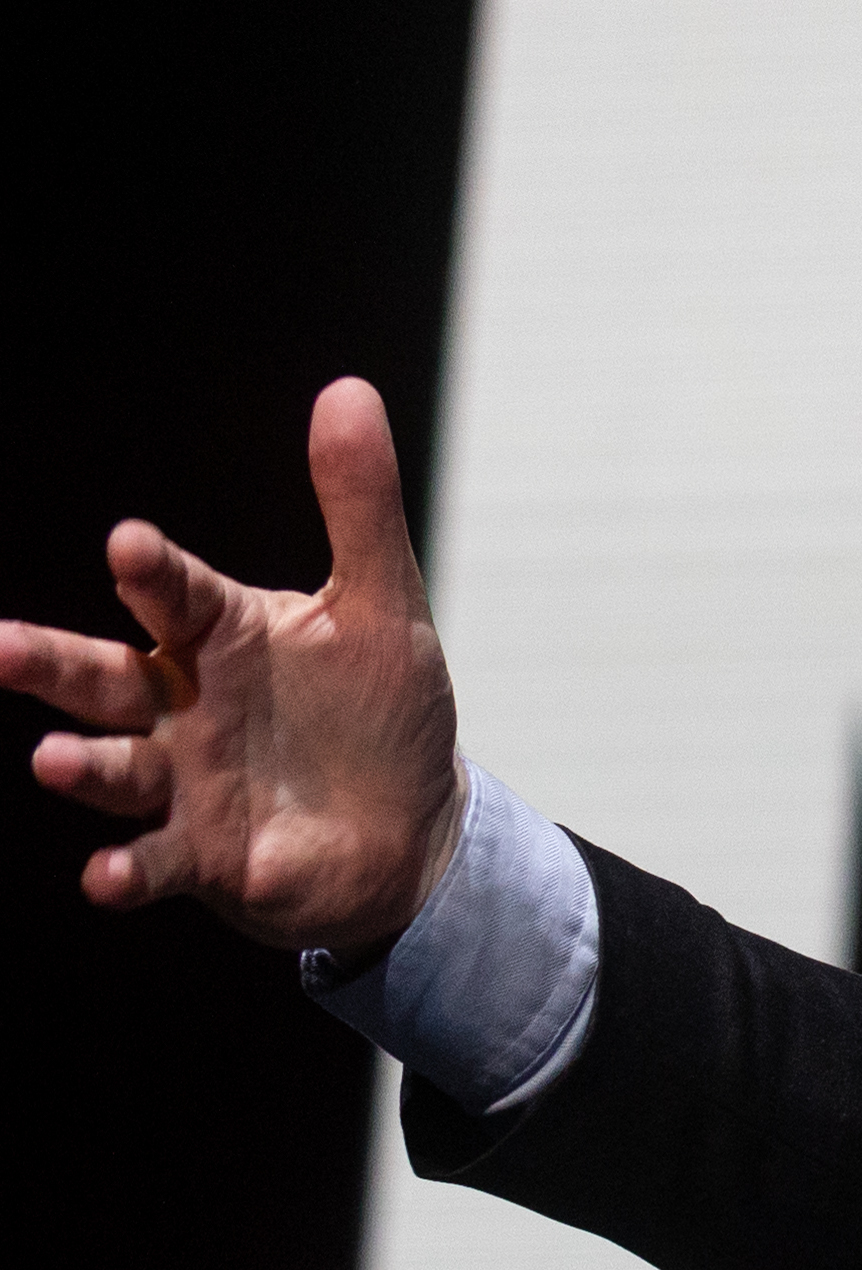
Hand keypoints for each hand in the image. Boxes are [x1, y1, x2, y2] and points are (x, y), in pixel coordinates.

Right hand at [5, 378, 462, 953]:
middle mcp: (183, 704)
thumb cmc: (381, 711)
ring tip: (54, 761)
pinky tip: (105, 877)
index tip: (130, 546)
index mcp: (222, 636)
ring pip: (112, 767)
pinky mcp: (203, 855)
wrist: (411, 830)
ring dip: (80, 765)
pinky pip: (152, 862)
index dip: (154, 573)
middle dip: (49, 662)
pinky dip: (126, 872)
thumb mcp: (382, 609)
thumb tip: (348, 392)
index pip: (177, 595)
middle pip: (101, 676)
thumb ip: (358, 508)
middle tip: (0, 646)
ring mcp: (185, 782)